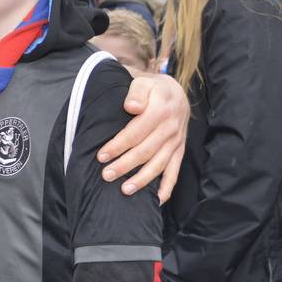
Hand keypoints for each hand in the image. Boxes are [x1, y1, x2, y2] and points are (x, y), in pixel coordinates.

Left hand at [97, 71, 188, 201]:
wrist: (175, 92)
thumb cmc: (152, 88)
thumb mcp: (143, 81)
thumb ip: (135, 93)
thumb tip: (130, 107)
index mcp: (160, 111)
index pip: (135, 132)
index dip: (118, 145)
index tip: (101, 156)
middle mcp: (170, 128)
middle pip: (145, 151)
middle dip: (125, 165)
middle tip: (106, 175)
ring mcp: (176, 141)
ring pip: (159, 164)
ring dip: (142, 179)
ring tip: (125, 190)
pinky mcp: (179, 150)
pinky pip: (175, 171)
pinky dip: (167, 187)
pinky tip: (157, 200)